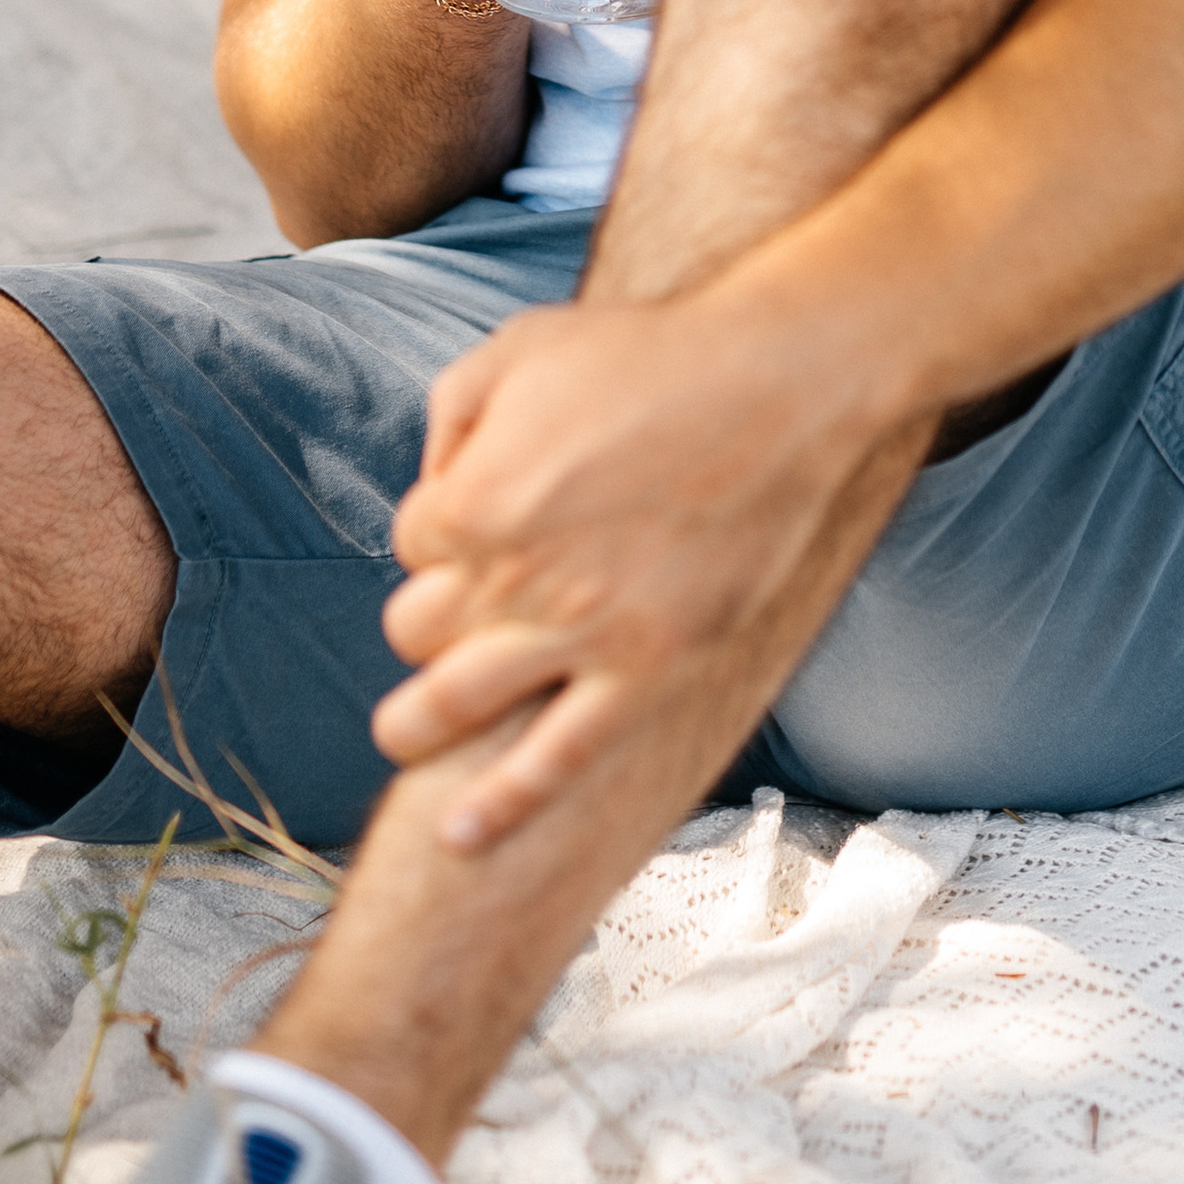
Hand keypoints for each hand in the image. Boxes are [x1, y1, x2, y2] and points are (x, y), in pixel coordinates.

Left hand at [372, 291, 889, 845]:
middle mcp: (514, 577)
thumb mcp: (518, 346)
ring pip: (458, 703)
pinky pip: (557, 760)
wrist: (778, 384)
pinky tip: (460, 837)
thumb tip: (434, 487)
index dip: (439, 526)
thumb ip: (450, 418)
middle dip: (426, 616)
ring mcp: (582, 633)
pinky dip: (502, 807)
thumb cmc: (648, 357)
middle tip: (456, 605)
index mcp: (473, 497)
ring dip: (416, 723)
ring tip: (405, 733)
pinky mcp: (646, 672)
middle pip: (418, 629)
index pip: (411, 542)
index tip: (481, 509)